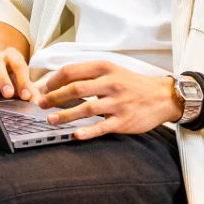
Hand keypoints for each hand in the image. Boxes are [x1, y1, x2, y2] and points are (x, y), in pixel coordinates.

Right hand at [0, 45, 31, 99]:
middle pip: (1, 62)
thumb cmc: (10, 78)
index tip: (26, 96)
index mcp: (13, 57)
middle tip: (8, 94)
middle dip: (4, 78)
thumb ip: (30, 92)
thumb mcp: (21, 84)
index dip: (23, 80)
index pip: (19, 65)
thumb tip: (38, 103)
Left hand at [35, 61, 182, 140]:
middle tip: (41, 104)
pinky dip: (88, 131)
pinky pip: (103, 126)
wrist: (162, 96)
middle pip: (76, 89)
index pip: (72, 71)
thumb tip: (61, 81)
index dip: (54, 80)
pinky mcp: (124, 120)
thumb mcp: (113, 71)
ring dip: (65, 115)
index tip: (44, 88)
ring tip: (51, 120)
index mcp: (105, 68)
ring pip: (86, 108)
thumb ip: (90, 75)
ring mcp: (117, 103)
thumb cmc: (133, 84)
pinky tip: (76, 135)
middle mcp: (111, 84)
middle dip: (54, 97)